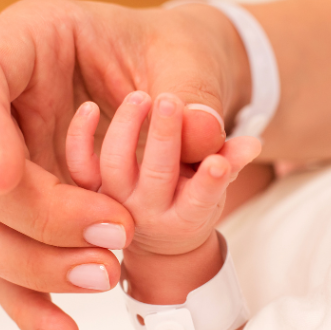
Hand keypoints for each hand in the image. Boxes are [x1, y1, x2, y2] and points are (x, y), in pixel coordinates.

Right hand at [0, 0, 250, 329]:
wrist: (171, 92)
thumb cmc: (171, 57)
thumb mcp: (189, 57)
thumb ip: (195, 92)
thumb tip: (203, 136)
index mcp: (27, 42)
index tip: (4, 178)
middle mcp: (1, 109)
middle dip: (40, 216)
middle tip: (116, 233)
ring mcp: (4, 167)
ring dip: (34, 268)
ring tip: (106, 278)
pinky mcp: (20, 216)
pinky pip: (6, 266)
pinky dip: (30, 305)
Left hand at [66, 91, 260, 257]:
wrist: (159, 233)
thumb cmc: (195, 192)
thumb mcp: (219, 179)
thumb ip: (232, 159)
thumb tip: (251, 145)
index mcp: (186, 217)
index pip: (200, 201)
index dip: (210, 183)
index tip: (219, 161)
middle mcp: (148, 215)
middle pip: (157, 177)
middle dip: (164, 139)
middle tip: (170, 102)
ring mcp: (115, 202)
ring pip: (115, 168)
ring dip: (126, 128)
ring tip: (141, 96)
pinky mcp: (90, 188)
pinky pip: (79, 166)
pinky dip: (81, 138)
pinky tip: (90, 108)